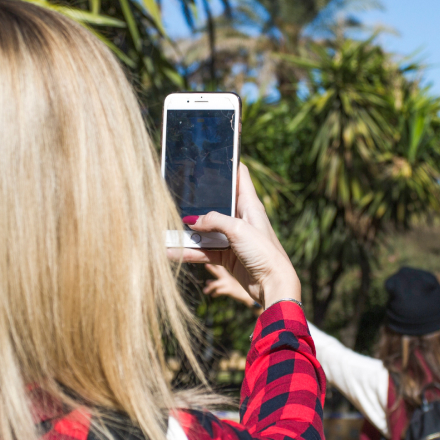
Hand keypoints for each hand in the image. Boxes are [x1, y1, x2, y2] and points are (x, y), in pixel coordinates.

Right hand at [170, 163, 300, 307]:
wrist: (273, 285)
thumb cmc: (265, 252)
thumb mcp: (239, 230)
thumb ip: (214, 221)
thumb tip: (191, 220)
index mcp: (249, 204)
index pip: (239, 175)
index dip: (227, 163)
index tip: (210, 154)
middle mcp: (240, 217)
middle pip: (216, 203)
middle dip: (197, 200)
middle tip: (176, 192)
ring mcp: (232, 236)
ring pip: (206, 229)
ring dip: (188, 231)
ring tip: (166, 227)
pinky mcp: (226, 255)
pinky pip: (204, 250)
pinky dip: (190, 251)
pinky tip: (172, 252)